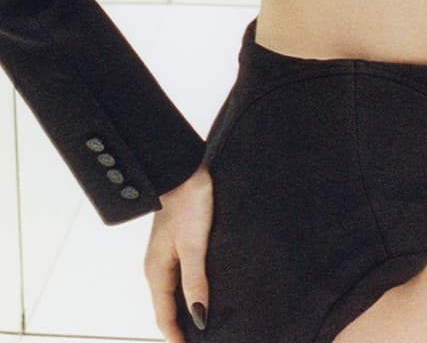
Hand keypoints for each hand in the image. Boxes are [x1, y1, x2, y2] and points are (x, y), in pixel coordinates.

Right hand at [144, 165, 213, 342]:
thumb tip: (199, 315)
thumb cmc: (188, 201)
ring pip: (173, 292)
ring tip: (203, 324)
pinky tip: (203, 291)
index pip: (164, 315)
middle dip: (181, 327)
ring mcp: (166, 254)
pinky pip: (179, 276)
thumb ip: (195, 281)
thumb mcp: (194, 245)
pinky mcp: (176, 243)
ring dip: (184, 309)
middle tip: (200, 340)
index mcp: (156, 270)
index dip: (177, 337)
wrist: (184, 169)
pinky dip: (188, 290)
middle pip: (167, 307)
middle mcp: (158, 266)